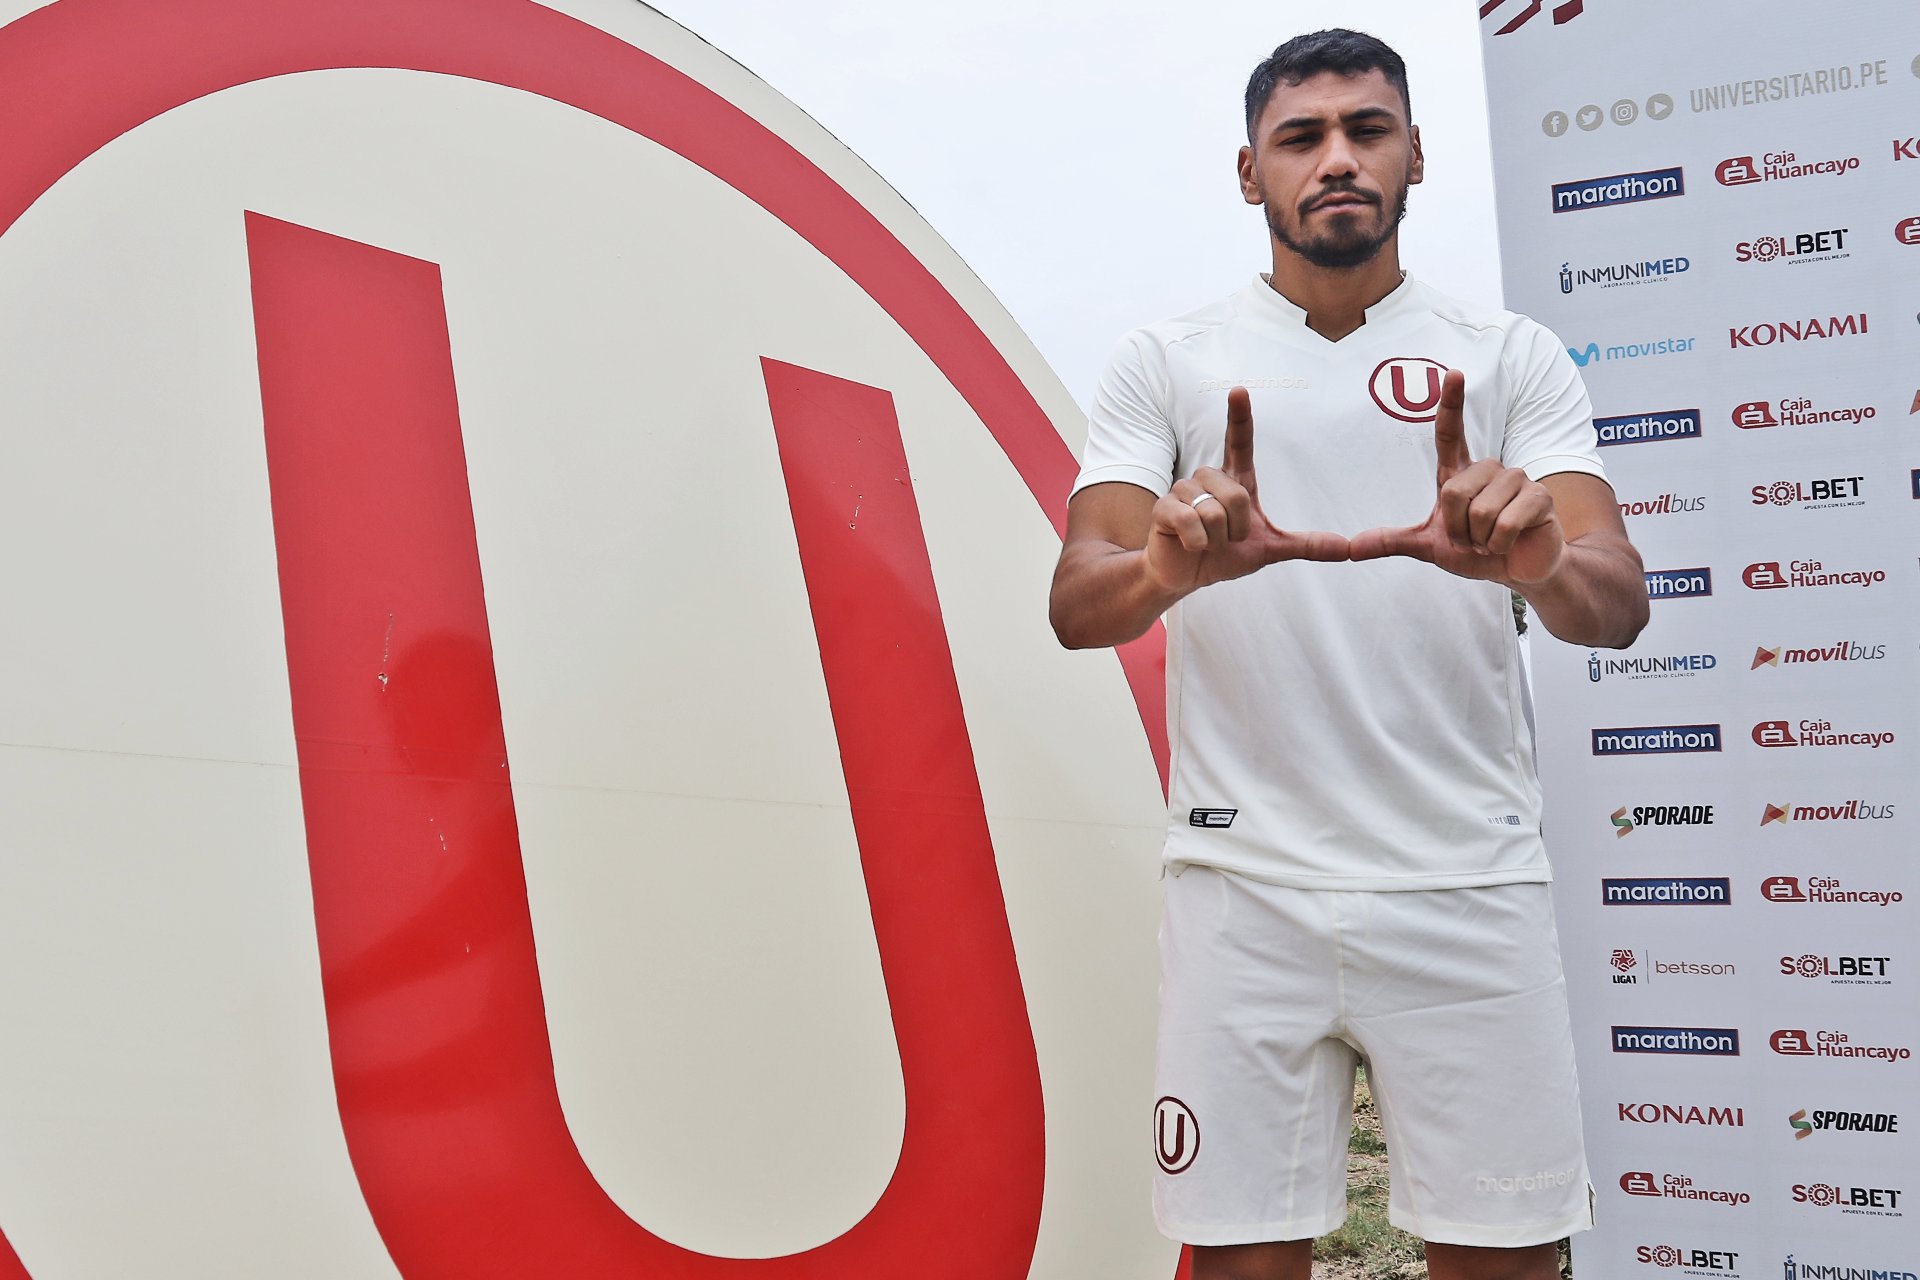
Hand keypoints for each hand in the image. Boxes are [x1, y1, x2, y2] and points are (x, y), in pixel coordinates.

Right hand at [1144, 387, 1349, 593]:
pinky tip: (1190, 544)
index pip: (1239, 442)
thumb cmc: (1224, 554)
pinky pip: (1190, 522)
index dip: (1240, 417)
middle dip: (1237, 529)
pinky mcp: (1164, 508)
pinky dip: (1198, 543)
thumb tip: (1348, 549)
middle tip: (1226, 539)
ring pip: (1213, 512)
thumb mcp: (1270, 549)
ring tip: (1207, 542)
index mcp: (1234, 480)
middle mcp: (1208, 478)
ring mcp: (1183, 490)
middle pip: (1237, 496)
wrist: (1186, 574)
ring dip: (1217, 539)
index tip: (1239, 390)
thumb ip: (1307, 545)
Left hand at [1349, 370, 1564, 585]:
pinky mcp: (1539, 497)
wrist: (1518, 570)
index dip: (1451, 404)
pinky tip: (1508, 544)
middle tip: (1471, 540)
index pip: (1451, 434)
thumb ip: (1391, 542)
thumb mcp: (1430, 546)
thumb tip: (1351, 546)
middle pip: (1454, 491)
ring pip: (1480, 510)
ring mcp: (1518, 479)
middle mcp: (1490, 468)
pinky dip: (1499, 544)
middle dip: (1456, 529)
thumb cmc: (1477, 550)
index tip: (1453, 373)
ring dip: (1479, 539)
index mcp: (1462, 474)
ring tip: (1490, 541)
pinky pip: (1505, 524)